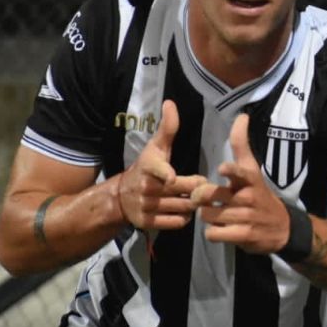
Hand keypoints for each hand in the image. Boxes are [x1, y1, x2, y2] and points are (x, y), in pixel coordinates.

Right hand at [117, 100, 205, 229]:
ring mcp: (147, 207)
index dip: (166, 174)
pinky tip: (185, 211)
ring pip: (183, 207)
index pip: (158, 170)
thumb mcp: (155, 148)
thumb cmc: (146, 168)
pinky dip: (185, 218)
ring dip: (193, 204)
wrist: (121, 196)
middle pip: (183, 191)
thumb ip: (167, 128)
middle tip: (205, 188)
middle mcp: (147, 187)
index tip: (172, 178)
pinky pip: (177, 223)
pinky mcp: (148, 223)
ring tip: (196, 198)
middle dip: (198, 190)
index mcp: (149, 167)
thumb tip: (170, 102)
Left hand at [192, 112, 292, 253]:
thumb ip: (242, 145)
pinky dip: (213, 232)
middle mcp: (249, 197)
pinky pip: (213, 233)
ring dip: (207, 216)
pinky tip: (221, 229)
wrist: (281, 228)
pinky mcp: (244, 236)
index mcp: (250, 179)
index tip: (223, 169)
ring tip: (217, 215)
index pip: (241, 171)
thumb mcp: (252, 170)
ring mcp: (247, 218)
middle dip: (201, 198)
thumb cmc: (259, 195)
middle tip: (204, 200)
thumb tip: (242, 115)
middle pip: (211, 195)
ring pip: (208, 215)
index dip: (232, 170)